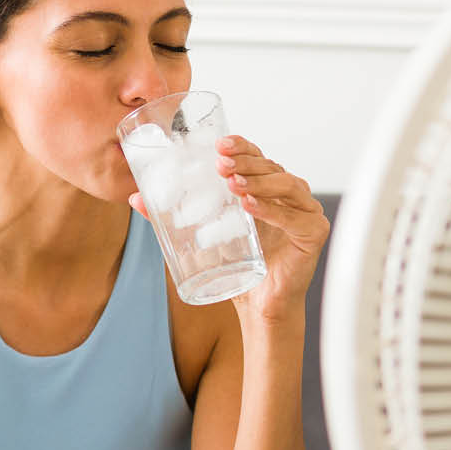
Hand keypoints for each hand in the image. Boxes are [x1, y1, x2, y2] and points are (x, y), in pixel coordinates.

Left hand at [129, 134, 328, 326]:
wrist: (259, 305)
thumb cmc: (237, 266)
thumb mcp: (203, 234)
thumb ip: (172, 216)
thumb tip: (136, 198)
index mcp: (268, 187)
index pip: (258, 157)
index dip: (242, 146)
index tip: (221, 143)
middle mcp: (290, 194)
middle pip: (272, 167)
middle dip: (246, 162)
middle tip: (220, 164)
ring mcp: (306, 211)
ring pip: (287, 184)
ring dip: (258, 181)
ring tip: (232, 183)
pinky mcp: (314, 233)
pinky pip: (295, 217)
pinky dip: (272, 210)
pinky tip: (250, 206)